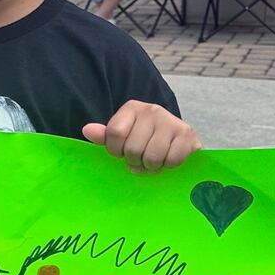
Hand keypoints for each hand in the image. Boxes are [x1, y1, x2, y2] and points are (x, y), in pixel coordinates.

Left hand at [83, 100, 200, 173]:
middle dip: (134, 162)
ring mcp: (171, 120)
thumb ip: (104, 136)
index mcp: (132, 108)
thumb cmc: (144, 137)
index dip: (115, 151)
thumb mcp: (122, 135)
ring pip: (152, 157)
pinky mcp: (188, 134)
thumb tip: (87, 130)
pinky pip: (172, 160)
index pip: (114, 134)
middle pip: (133, 149)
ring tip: (152, 162)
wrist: (177, 137)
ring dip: (151, 167)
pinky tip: (167, 159)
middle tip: (139, 160)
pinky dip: (168, 166)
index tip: (121, 153)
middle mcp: (152, 110)